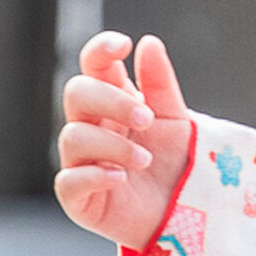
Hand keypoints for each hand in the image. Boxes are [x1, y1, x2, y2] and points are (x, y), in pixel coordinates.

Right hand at [55, 32, 194, 249]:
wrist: (186, 213)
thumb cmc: (176, 163)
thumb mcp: (175, 120)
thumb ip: (161, 84)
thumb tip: (148, 42)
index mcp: (113, 103)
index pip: (92, 67)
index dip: (99, 50)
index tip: (122, 45)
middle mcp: (92, 127)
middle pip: (77, 94)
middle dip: (111, 101)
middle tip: (146, 118)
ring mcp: (81, 161)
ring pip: (73, 136)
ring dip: (112, 144)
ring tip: (144, 160)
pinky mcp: (79, 198)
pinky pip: (69, 180)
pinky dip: (94, 175)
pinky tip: (121, 177)